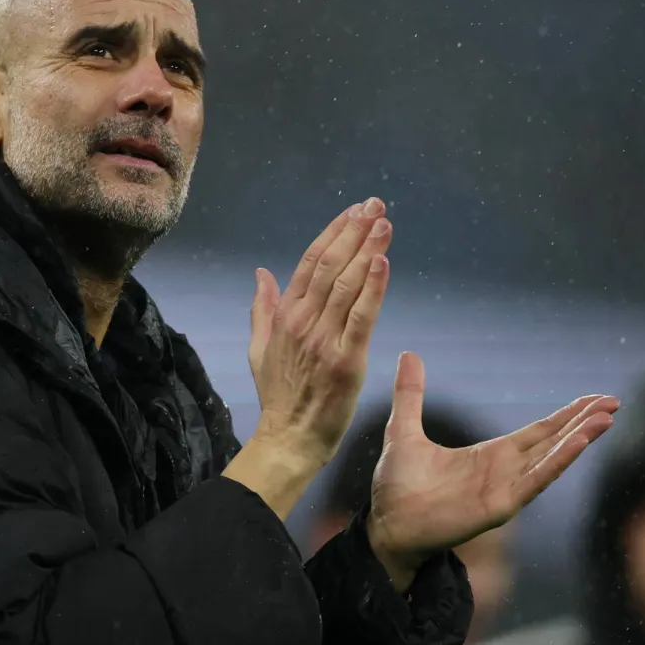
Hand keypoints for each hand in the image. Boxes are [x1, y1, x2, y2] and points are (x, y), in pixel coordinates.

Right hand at [223, 198, 392, 518]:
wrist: (288, 438)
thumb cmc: (278, 396)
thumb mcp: (259, 348)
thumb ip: (262, 308)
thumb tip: (261, 272)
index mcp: (286, 315)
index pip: (312, 262)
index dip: (334, 233)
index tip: (354, 211)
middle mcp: (304, 321)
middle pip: (331, 265)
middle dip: (355, 231)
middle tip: (376, 206)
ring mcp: (324, 339)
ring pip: (347, 285)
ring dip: (367, 250)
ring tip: (384, 223)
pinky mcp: (345, 360)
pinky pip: (361, 317)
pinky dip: (373, 288)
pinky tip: (383, 263)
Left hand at [366, 352, 619, 591]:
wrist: (386, 525)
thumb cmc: (397, 487)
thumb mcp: (404, 429)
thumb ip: (411, 394)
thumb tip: (409, 354)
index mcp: (490, 456)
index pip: (539, 431)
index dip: (566, 415)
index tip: (594, 399)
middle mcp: (504, 472)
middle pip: (553, 441)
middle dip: (583, 422)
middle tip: (614, 402)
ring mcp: (505, 490)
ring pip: (551, 459)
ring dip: (579, 439)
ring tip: (607, 418)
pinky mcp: (499, 507)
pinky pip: (535, 481)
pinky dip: (557, 461)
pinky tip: (578, 443)